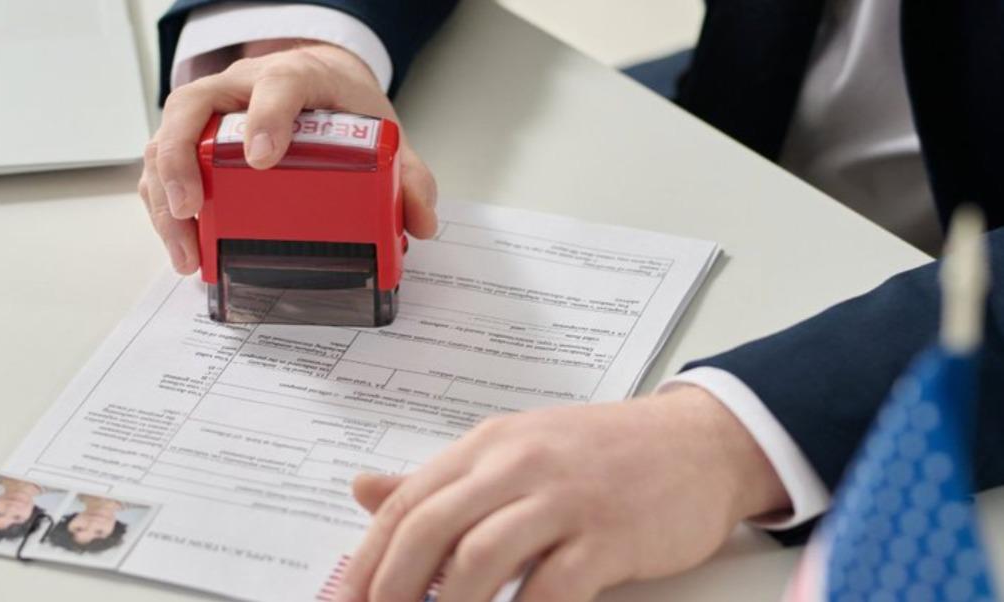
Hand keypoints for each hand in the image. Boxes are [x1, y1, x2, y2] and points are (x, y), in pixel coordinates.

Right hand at [139, 40, 437, 273]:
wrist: (319, 84)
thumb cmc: (342, 106)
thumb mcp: (383, 133)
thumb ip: (409, 175)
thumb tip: (422, 223)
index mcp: (296, 78)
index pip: (278, 83)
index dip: (266, 115)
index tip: (263, 158)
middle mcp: (241, 88)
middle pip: (192, 107)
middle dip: (183, 159)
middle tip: (192, 208)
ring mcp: (212, 112)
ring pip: (166, 139)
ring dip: (165, 196)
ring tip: (187, 250)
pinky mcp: (194, 140)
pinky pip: (163, 166)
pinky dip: (163, 206)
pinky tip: (184, 246)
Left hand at [337, 386, 790, 601]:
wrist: (698, 442)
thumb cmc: (603, 452)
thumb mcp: (515, 449)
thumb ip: (443, 478)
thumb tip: (363, 489)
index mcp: (489, 444)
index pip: (410, 501)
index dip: (369, 558)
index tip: (348, 601)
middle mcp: (519, 463)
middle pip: (431, 528)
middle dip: (393, 587)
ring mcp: (564, 497)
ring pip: (480, 558)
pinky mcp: (609, 535)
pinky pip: (552, 588)